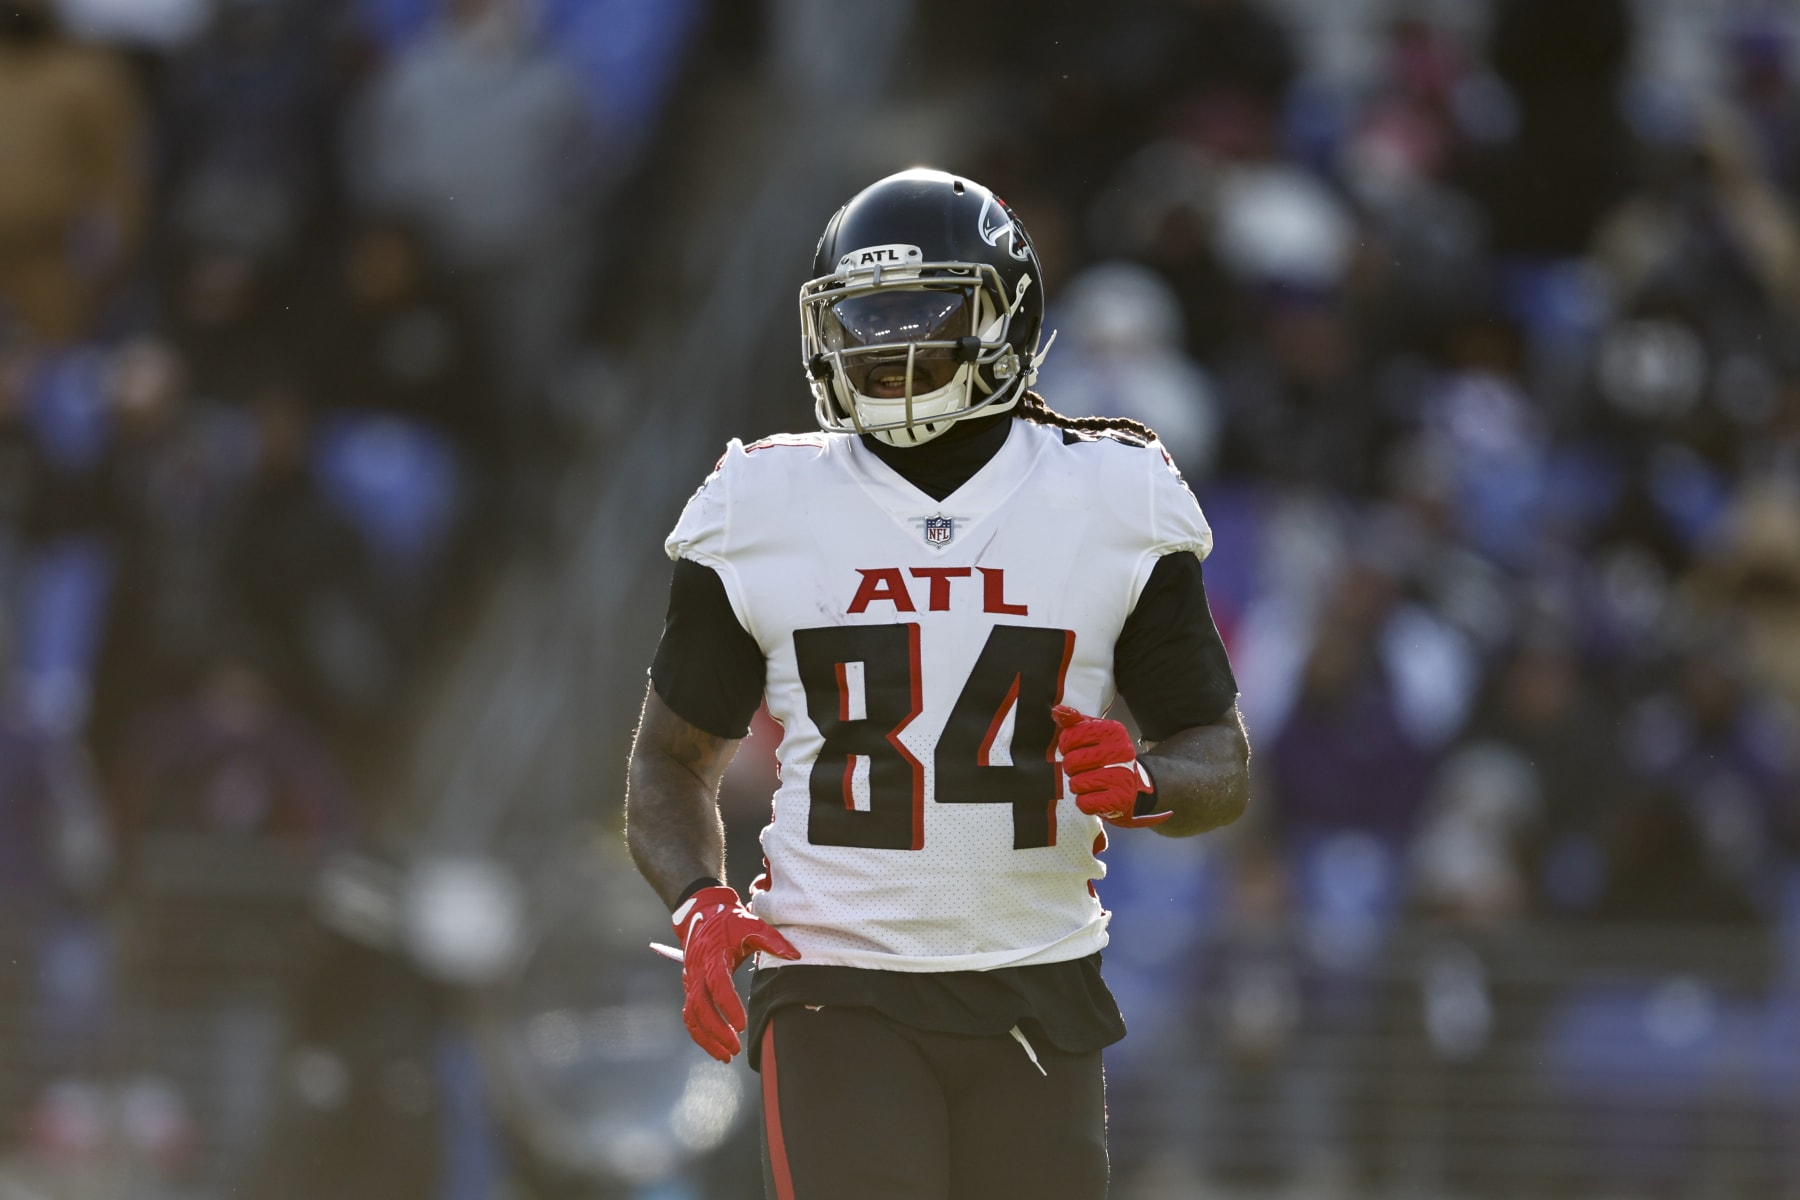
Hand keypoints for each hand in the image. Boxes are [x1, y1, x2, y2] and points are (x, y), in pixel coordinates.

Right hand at [659, 885, 799, 1061]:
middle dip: (717, 1030)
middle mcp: (697, 971)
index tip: (741, 1024)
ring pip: (692, 1015)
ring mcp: (691, 981)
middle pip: (700, 1006)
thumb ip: (772, 940)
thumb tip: (795, 955)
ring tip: (727, 1055)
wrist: (701, 914)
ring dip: (707, 1038)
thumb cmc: (729, 921)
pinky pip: (690, 1016)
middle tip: (736, 1047)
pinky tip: (716, 1049)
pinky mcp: (690, 989)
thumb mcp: (751, 924)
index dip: (728, 1005)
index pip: (717, 983)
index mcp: (712, 955)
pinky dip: (700, 1035)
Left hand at [1052, 705, 1171, 827]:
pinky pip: (1084, 803)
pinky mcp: (1119, 799)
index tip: (1076, 749)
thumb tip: (1058, 711)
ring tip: (1091, 782)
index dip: (1066, 746)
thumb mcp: (1093, 734)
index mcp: (1113, 731)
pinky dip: (1085, 802)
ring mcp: (1122, 776)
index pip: (1070, 737)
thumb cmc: (1105, 757)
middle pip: (1071, 762)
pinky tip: (1095, 796)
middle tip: (1083, 768)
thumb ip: (1074, 722)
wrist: (1131, 786)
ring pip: (1076, 784)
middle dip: (1072, 768)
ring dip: (1078, 786)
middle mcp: (1121, 751)